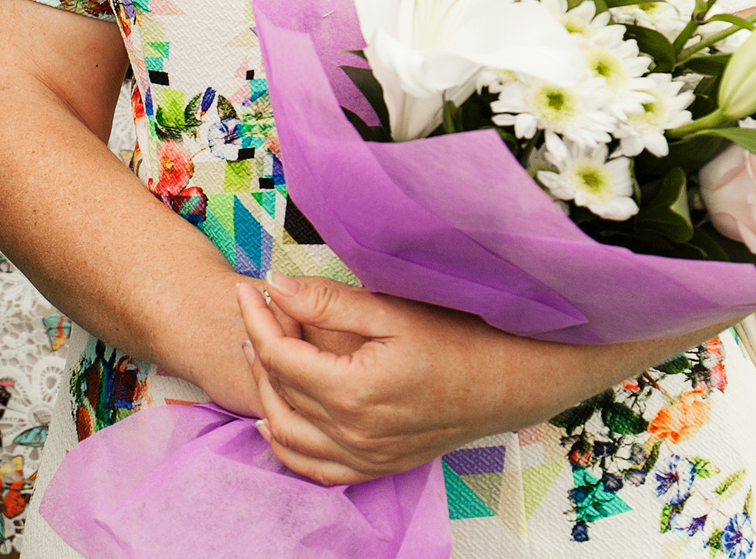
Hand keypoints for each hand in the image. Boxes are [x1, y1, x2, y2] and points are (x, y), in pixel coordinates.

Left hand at [235, 276, 523, 486]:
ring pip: (288, 433)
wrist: (508, 383)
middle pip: (279, 390)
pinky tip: (274, 421)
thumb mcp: (391, 311)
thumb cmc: (457, 340)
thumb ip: (328, 302)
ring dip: (265, 393)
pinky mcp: (378, 467)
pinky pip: (316, 469)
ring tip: (259, 353)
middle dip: (258, 346)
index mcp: (354, 391)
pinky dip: (287, 447)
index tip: (248, 287)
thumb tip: (275, 287)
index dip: (256, 317)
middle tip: (255, 310)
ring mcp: (366, 456)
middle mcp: (355, 433)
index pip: (279, 355)